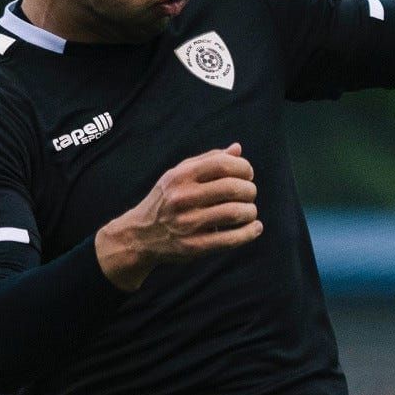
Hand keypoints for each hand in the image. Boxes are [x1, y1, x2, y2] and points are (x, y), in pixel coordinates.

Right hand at [97, 145, 262, 289]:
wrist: (140, 235)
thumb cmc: (166, 200)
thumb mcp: (178, 175)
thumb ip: (208, 160)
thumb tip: (237, 149)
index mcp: (180, 176)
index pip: (223, 165)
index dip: (243, 168)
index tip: (247, 174)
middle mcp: (183, 198)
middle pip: (233, 188)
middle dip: (250, 190)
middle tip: (249, 194)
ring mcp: (188, 223)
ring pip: (235, 213)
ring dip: (251, 211)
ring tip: (249, 211)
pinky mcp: (194, 246)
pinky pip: (231, 239)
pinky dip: (250, 232)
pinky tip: (255, 227)